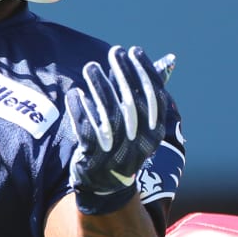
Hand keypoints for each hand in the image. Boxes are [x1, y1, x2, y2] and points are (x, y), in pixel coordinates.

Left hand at [66, 46, 171, 214]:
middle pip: (133, 102)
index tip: (135, 51)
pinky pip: (85, 127)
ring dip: (100, 86)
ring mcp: (116, 150)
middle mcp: (139, 142)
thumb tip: (161, 60)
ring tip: (92, 67)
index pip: (155, 97)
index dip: (146, 72)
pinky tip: (76, 92)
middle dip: (124, 73)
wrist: (106, 184)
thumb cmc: (123, 143)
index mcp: (154, 133)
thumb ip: (144, 94)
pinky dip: (80, 108)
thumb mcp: (140, 123)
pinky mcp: (93, 155)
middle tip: (115, 52)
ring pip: (108, 113)